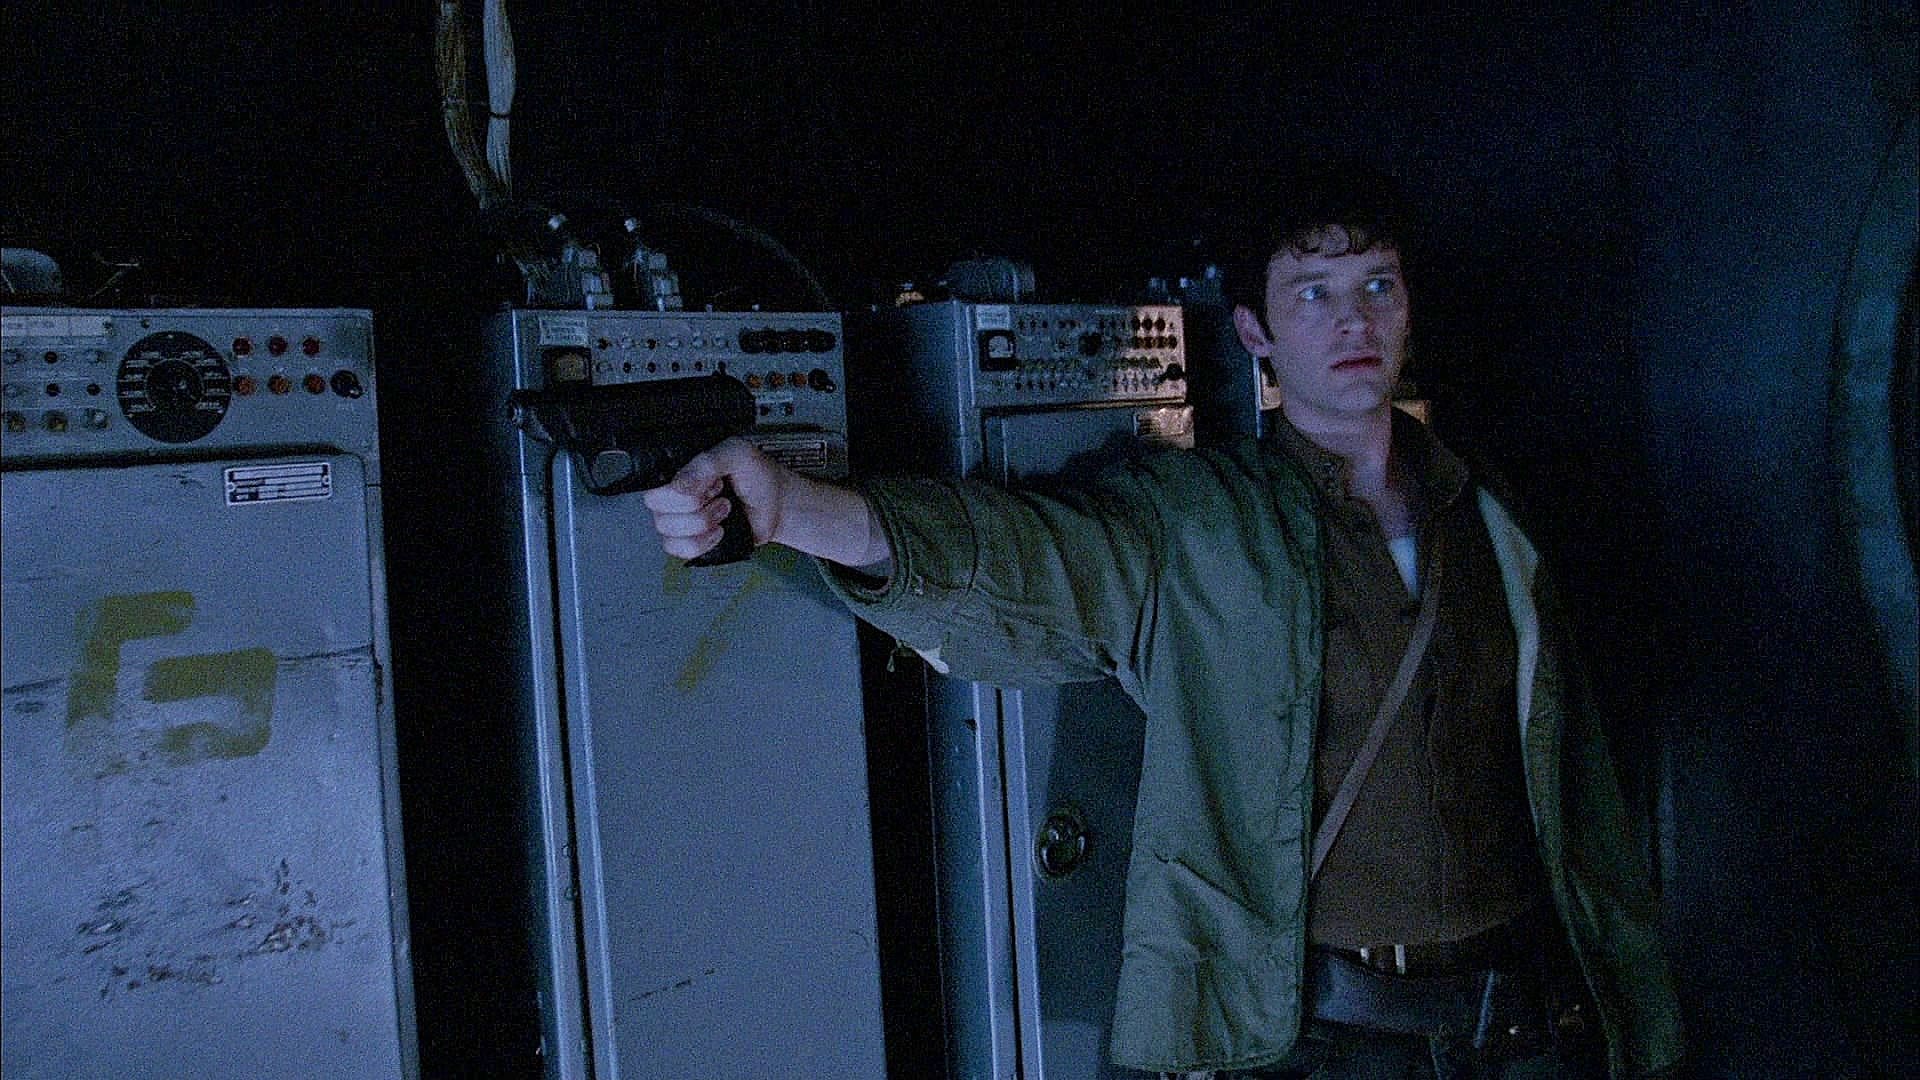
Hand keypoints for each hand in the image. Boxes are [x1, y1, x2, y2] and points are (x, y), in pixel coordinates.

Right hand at [641, 437, 789, 559]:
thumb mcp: (735, 454)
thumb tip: (678, 487)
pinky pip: (680, 550)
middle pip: (659, 512)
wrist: (777, 503)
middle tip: (719, 495)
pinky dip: (703, 543)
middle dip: (696, 507)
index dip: (681, 492)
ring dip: (703, 523)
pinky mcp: (691, 541)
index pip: (654, 489)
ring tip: (724, 510)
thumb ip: (705, 464)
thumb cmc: (757, 476)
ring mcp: (680, 520)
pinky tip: (718, 531)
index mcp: (677, 471)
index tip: (712, 484)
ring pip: (668, 532)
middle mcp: (673, 496)